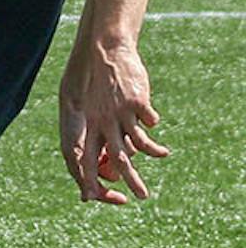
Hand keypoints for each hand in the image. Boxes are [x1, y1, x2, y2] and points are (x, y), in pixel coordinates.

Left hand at [59, 38, 168, 203]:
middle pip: (116, 158)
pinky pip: (148, 120)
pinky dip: (152, 122)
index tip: (101, 198)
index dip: (91, 181)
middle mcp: (101, 122)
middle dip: (130, 180)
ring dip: (153, 152)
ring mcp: (119, 112)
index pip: (84, 161)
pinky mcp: (135, 101)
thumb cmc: (91, 82)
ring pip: (138, 142)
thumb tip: (115, 159)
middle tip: (144, 196)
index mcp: (83, 126)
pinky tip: (153, 119)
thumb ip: (99, 130)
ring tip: (164, 155)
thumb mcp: (86, 107)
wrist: (103, 50)